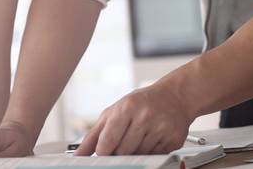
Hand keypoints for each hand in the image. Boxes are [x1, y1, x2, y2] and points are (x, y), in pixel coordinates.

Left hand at [75, 84, 193, 155]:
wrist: (174, 96)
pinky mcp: (174, 138)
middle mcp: (144, 116)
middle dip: (119, 152)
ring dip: (136, 152)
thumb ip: (94, 135)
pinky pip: (155, 157)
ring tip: (140, 137)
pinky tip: (153, 138)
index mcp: (126, 107)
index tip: (104, 152)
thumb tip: (78, 156)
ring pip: (139, 156)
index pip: (106, 143)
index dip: (103, 152)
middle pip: (122, 152)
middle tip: (124, 142)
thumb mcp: (114, 111)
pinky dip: (151, 152)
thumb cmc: (141, 103)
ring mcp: (161, 127)